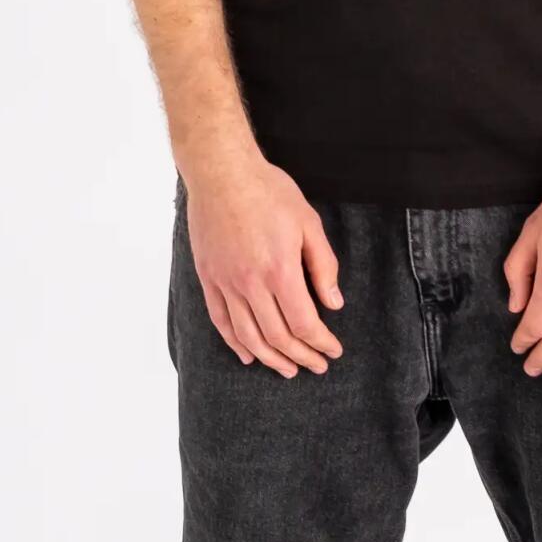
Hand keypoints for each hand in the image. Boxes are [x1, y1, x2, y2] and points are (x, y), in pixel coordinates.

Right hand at [183, 156, 344, 377]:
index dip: (321, 343)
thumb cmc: (269, 191)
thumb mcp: (308, 221)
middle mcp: (251, 283)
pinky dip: (235, 343)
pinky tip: (248, 355)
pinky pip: (221, 321)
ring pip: (248, 336)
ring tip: (287, 369)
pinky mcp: (209, 278)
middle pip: (277, 337)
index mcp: (280, 269)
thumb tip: (333, 303)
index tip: (333, 350)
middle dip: (301, 357)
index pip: (304, 323)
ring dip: (270, 359)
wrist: (222, 172)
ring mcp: (226, 283)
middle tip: (316, 365)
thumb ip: (323, 265)